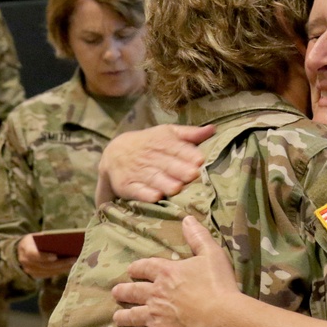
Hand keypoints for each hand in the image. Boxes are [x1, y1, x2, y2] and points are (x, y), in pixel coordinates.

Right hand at [16, 233, 76, 278]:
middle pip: (44, 265)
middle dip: (60, 263)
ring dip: (62, 268)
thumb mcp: (37, 236)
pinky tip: (69, 266)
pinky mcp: (35, 275)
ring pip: (48, 271)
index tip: (55, 256)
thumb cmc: (34, 240)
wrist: (22, 249)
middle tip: (73, 259)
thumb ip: (47, 239)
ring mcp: (29, 270)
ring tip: (75, 263)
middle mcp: (25, 262)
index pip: (33, 254)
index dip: (44, 256)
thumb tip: (66, 240)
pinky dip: (59, 271)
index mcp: (25, 249)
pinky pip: (49, 274)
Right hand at [95, 124, 213, 204]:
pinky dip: (145, 194)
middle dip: (179, 169)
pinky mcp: (126, 185)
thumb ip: (189, 134)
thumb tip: (212, 129)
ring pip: (153, 178)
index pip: (176, 147)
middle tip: (193, 175)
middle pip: (166, 164)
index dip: (187, 154)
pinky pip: (136, 190)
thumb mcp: (167, 133)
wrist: (114, 153)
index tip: (200, 160)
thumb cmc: (149, 144)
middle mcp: (149, 157)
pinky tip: (155, 197)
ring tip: (177, 188)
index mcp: (161, 142)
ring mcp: (137, 172)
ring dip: (164, 183)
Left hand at [112, 216, 242, 326]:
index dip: (137, 268)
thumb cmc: (218, 285)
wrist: (221, 317)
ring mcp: (154, 316)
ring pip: (132, 315)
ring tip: (117, 317)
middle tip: (116, 292)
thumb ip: (198, 237)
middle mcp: (155, 293)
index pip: (145, 267)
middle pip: (133, 291)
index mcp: (166, 272)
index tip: (131, 270)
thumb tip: (187, 218)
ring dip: (123, 316)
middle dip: (123, 291)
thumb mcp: (212, 254)